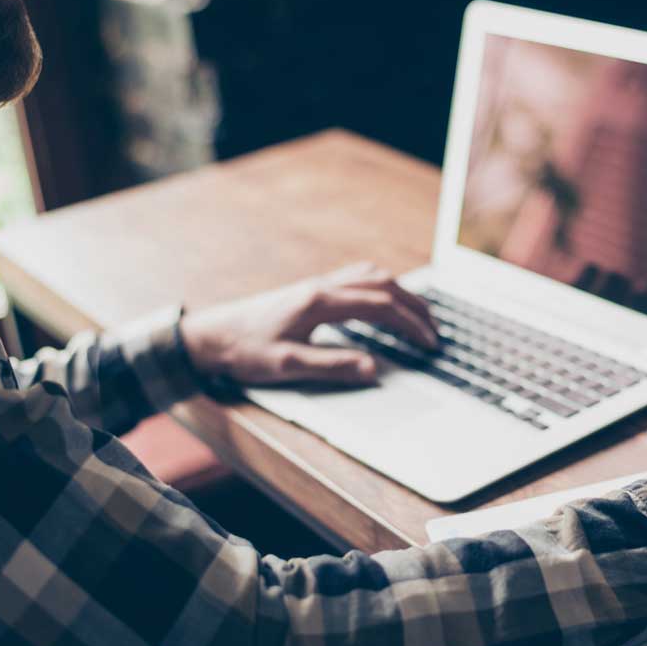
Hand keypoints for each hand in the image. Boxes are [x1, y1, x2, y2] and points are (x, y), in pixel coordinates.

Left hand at [178, 263, 436, 385]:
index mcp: (320, 302)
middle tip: (435, 333)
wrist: (211, 335)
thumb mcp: (287, 366)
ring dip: (400, 293)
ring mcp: (317, 285)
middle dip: (414, 308)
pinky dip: (381, 286)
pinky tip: (384, 300)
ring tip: (419, 315)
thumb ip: (332, 366)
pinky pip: (356, 278)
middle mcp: (322, 287)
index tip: (429, 343)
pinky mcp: (311, 290)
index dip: (410, 324)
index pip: (380, 305)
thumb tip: (374, 369)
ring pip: (371, 276)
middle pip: (383, 285)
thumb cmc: (245, 352)